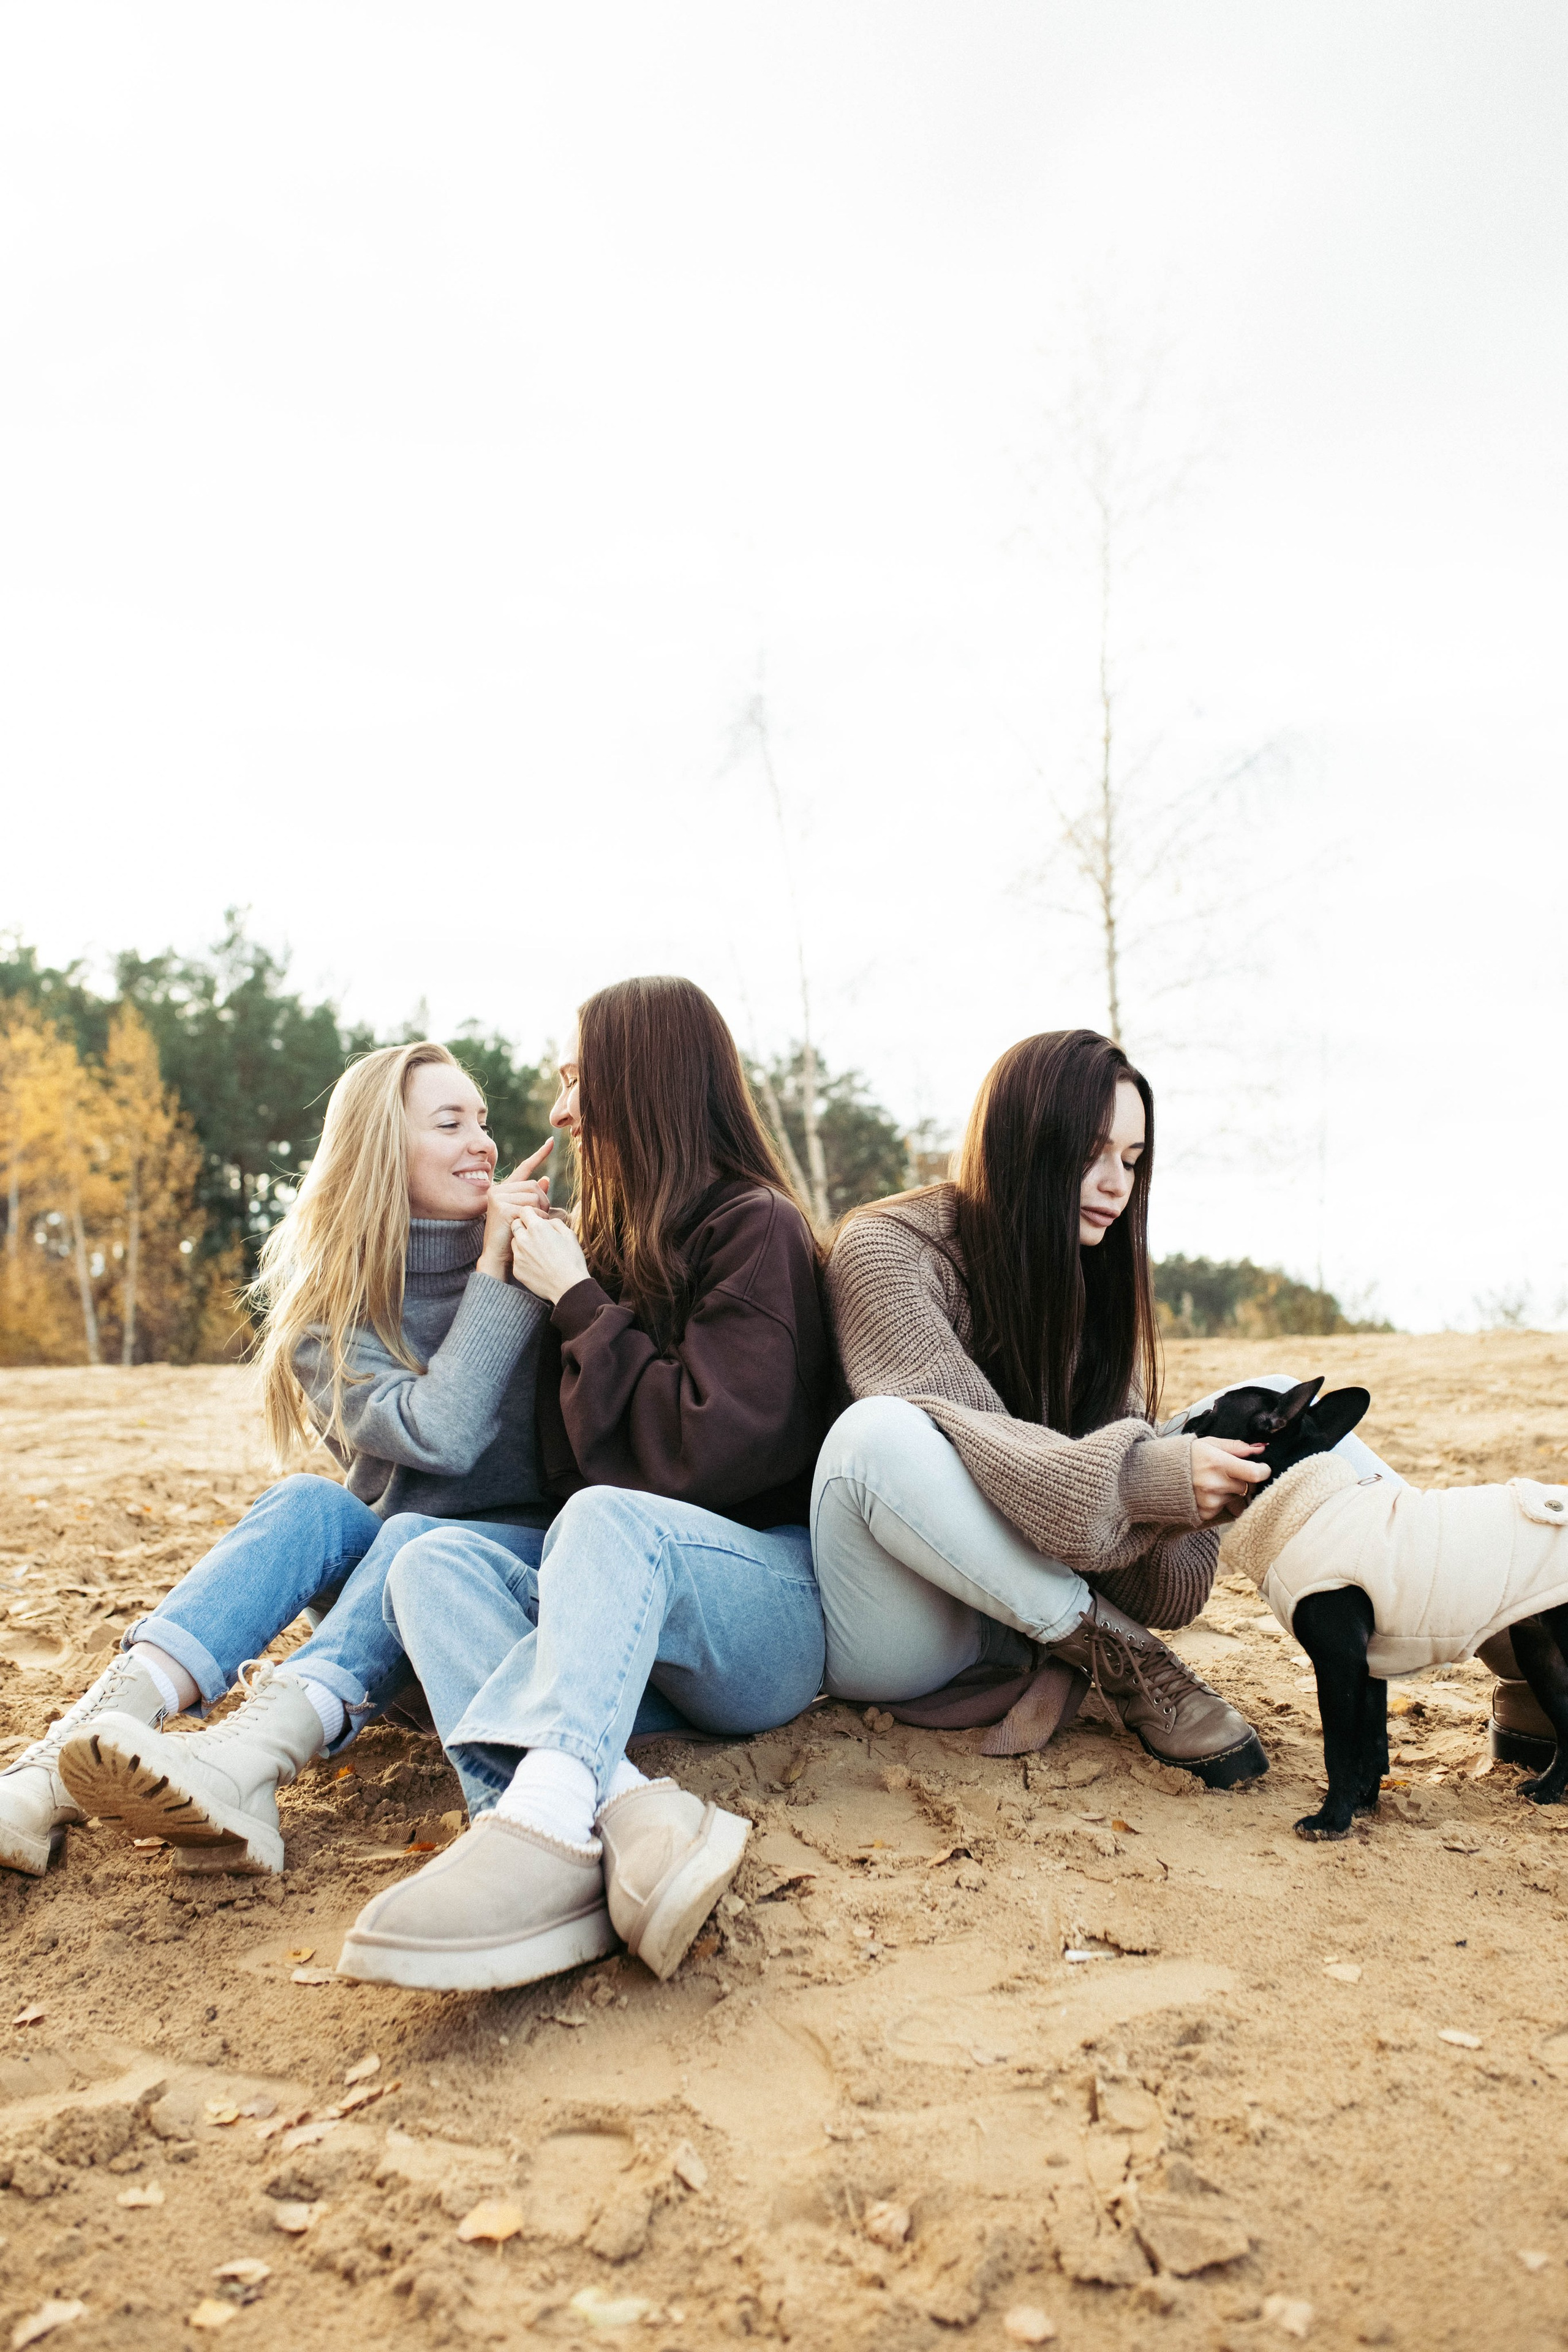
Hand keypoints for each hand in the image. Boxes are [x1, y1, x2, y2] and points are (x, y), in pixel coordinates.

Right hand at [477, 1140, 554, 1276]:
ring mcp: (498, 1197)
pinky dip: (535, 1220)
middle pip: (534, 1186)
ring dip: (540, 1213)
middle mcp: (498, 1190)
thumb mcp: (524, 1214)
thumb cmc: (512, 1237)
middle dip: (542, 1203)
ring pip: (534, 1196)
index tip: (551, 1141)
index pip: (524, 1168)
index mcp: (503, 1190)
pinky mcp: (502, 1207)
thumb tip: (545, 1179)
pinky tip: (526, 1228)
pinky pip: (531, 1208)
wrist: (498, 1257)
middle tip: (537, 1219)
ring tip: (530, 1225)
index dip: (539, 1155)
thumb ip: (533, 1198)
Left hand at [509, 1201, 590, 1303]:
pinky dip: (523, 1258)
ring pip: (514, 1241)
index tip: (536, 1219)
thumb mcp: (570, 1235)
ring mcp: (518, 1255)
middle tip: (535, 1234)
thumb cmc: (572, 1260)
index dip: (531, 1213)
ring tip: (536, 1251)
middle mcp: (524, 1239)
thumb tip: (547, 1222)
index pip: (524, 1211)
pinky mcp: (517, 1269)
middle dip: (523, 1225)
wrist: (568, 1287)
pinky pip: (516, 1258)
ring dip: (522, 1242)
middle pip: (515, 1224)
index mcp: (537, 1228)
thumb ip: (555, 1223)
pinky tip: (536, 1264)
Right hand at [1190, 1438, 1271, 1524]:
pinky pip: (1225, 1508)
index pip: (1255, 1474)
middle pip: (1248, 1487)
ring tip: (1214, 1482)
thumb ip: (1236, 1447)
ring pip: (1237, 1498)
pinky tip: (1207, 1493)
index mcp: (1218, 1463)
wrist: (1159, 1475)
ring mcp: (1210, 1501)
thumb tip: (1261, 1448)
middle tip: (1230, 1473)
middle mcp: (1214, 1484)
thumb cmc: (1187, 1456)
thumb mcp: (1210, 1444)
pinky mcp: (1206, 1513)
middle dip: (1244, 1480)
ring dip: (1231, 1491)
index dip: (1263, 1471)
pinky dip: (1220, 1501)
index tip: (1262, 1468)